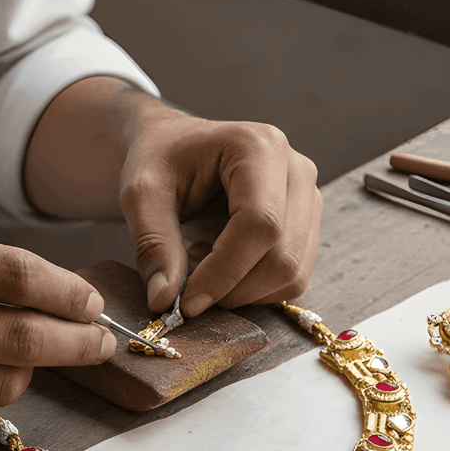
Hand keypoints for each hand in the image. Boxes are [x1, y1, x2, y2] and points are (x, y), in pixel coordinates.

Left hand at [120, 113, 321, 314]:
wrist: (177, 149)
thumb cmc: (160, 160)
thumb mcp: (141, 193)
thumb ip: (153, 243)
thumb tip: (164, 298)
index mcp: (259, 148)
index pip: (261, 224)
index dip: (226, 272)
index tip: (187, 302)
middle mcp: (297, 171)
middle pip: (283, 256)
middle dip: (233, 289)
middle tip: (189, 291)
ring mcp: (308, 200)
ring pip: (292, 273)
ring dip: (244, 292)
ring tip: (204, 267)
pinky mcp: (307, 226)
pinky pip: (293, 278)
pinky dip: (255, 289)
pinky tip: (224, 266)